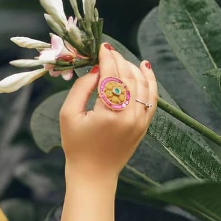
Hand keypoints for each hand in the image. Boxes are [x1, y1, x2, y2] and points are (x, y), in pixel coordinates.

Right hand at [59, 43, 157, 177]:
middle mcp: (128, 116)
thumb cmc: (76, 145)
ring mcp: (140, 121)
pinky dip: (150, 81)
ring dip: (133, 68)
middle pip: (127, 77)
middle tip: (109, 51)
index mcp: (107, 114)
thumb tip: (96, 70)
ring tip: (121, 59)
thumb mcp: (68, 115)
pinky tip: (144, 68)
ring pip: (142, 85)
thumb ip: (81, 89)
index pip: (111, 76)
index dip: (107, 59)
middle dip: (118, 60)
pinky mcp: (145, 125)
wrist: (94, 173)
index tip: (102, 47)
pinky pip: (152, 98)